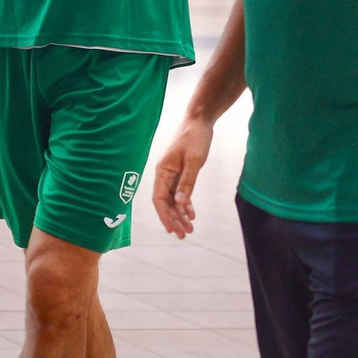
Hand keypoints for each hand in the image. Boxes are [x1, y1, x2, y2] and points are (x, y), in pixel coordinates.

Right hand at [151, 117, 212, 238]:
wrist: (199, 121)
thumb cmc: (195, 138)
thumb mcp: (194, 161)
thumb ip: (187, 182)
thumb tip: (181, 203)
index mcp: (163, 171)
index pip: (159, 199)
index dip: (164, 216)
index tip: (172, 230)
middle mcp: (164, 174)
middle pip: (166, 202)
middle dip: (173, 219)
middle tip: (184, 235)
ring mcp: (172, 174)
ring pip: (173, 200)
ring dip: (180, 215)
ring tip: (190, 229)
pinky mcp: (180, 172)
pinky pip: (180, 193)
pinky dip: (186, 204)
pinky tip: (192, 215)